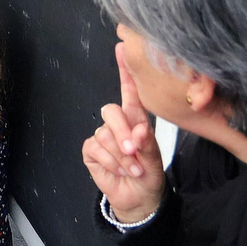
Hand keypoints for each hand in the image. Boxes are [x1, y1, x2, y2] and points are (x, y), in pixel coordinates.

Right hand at [81, 43, 165, 224]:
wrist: (139, 197)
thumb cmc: (150, 173)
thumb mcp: (154, 156)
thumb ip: (145, 141)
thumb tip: (136, 131)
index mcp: (135, 118)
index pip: (128, 90)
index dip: (125, 70)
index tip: (122, 48)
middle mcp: (117, 123)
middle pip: (111, 111)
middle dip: (123, 131)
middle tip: (134, 150)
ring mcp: (103, 136)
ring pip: (105, 134)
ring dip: (121, 156)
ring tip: (134, 169)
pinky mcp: (92, 150)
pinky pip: (96, 148)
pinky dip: (111, 161)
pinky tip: (120, 170)